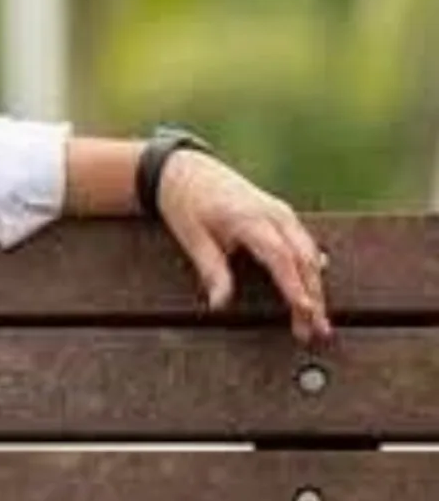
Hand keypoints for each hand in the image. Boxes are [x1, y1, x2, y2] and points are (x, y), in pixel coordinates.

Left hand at [156, 150, 332, 344]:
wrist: (184, 169)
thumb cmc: (185, 203)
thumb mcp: (192, 237)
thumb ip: (211, 271)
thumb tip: (220, 305)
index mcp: (249, 217)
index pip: (280, 256)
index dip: (294, 284)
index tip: (305, 309)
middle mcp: (274, 213)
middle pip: (302, 259)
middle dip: (313, 296)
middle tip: (317, 331)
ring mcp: (281, 212)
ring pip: (309, 254)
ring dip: (315, 287)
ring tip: (316, 321)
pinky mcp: (281, 215)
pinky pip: (304, 244)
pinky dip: (311, 270)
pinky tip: (315, 291)